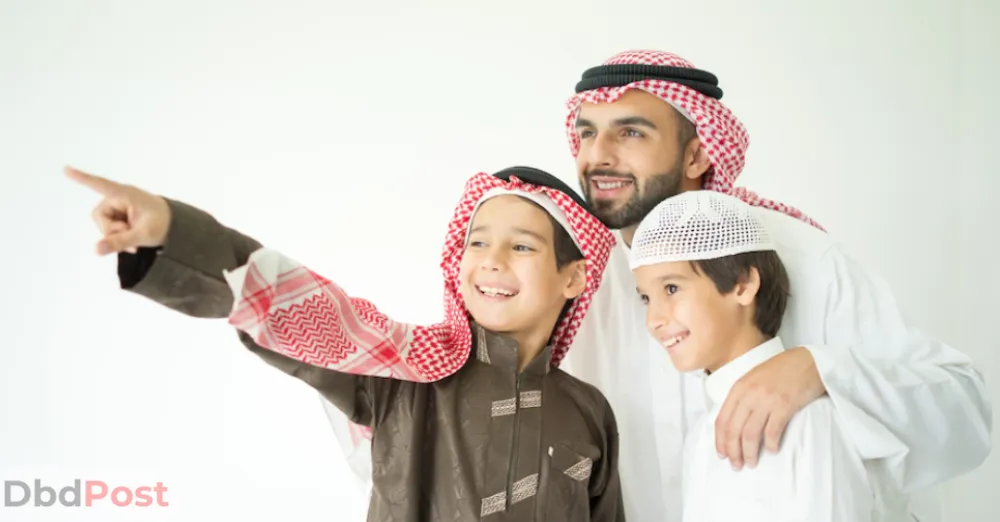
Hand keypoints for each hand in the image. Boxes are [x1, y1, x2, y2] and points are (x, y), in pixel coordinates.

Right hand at [65, 166, 171, 254]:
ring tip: (135, 240)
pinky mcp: (118, 215)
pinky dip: (118, 237)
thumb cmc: (163, 224)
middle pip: (99, 217)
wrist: (177, 227)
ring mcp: (117, 207)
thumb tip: (96, 249)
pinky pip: (109, 229)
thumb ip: (119, 242)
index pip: (100, 184)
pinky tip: (131, 243)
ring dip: (116, 235)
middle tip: (131, 236)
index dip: (82, 178)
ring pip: (103, 224)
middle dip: (112, 231)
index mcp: (125, 194)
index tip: (66, 169)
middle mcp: (118, 198)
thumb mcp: (143, 235)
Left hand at [714, 347, 824, 469]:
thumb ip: (742, 397)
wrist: (808, 361)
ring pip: (750, 434)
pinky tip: (771, 450)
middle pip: (733, 430)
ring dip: (749, 452)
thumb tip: (734, 423)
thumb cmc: (782, 370)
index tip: (722, 454)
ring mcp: (766, 400)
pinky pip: (772, 431)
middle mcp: (749, 394)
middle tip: (736, 465)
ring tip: (751, 463)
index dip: (720, 441)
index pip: (722, 420)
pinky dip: (770, 444)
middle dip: (733, 451)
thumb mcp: (754, 378)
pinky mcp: (784, 405)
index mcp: (739, 388)